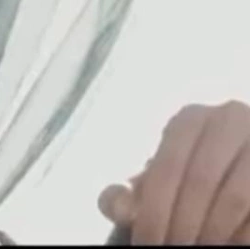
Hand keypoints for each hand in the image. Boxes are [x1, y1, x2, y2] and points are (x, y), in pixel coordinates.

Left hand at [98, 101, 249, 243]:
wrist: (234, 168)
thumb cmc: (191, 177)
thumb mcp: (158, 181)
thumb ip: (128, 196)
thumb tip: (118, 208)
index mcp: (191, 120)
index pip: (166, 169)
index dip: (153, 213)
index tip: (145, 243)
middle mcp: (229, 121)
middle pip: (200, 181)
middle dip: (182, 225)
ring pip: (234, 198)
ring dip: (211, 232)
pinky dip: (238, 235)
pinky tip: (225, 244)